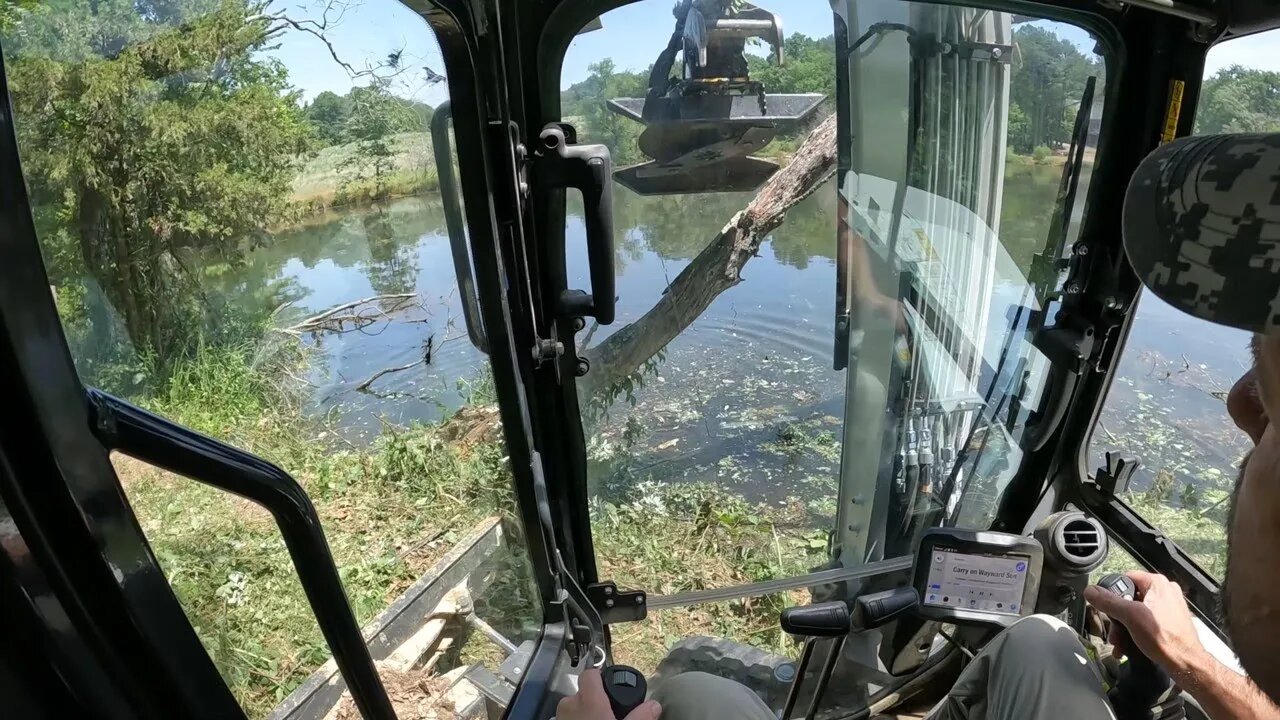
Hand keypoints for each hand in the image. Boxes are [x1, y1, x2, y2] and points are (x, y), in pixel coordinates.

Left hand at [556, 669, 661, 719]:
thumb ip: (641, 718)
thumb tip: (654, 705)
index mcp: (588, 701)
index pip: (590, 674)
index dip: (600, 677)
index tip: (611, 687)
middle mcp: (569, 706)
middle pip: (582, 694)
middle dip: (595, 702)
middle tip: (610, 717)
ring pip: (574, 710)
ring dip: (584, 716)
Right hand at [1083, 571, 1207, 676]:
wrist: (1186, 663)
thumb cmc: (1164, 638)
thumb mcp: (1130, 617)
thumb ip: (1108, 602)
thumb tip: (1090, 591)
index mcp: (1157, 583)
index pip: (1124, 578)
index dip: (1111, 593)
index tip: (1106, 607)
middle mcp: (1165, 591)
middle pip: (1129, 598)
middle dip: (1117, 617)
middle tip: (1114, 632)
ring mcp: (1168, 606)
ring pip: (1136, 611)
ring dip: (1124, 627)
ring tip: (1120, 643)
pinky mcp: (1169, 620)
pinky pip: (1146, 621)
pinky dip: (1135, 631)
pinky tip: (1130, 644)